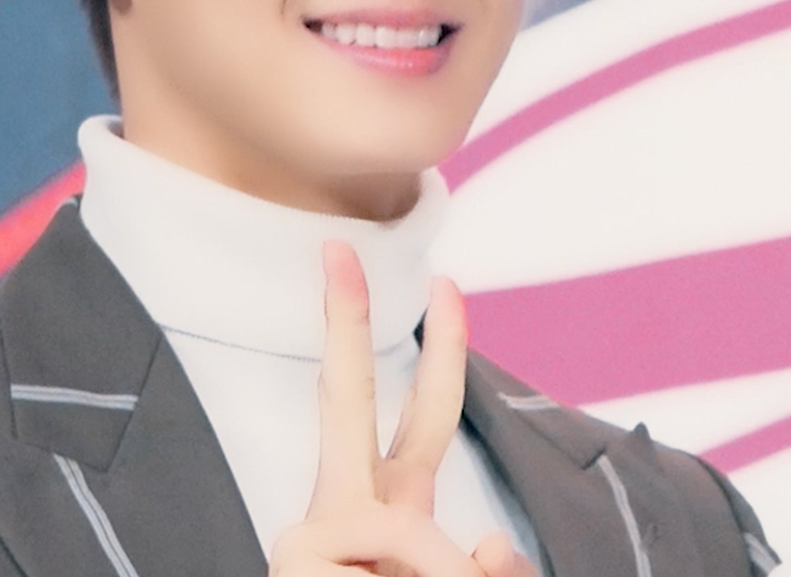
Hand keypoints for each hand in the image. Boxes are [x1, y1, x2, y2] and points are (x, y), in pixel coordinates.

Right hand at [269, 242, 532, 576]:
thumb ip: (484, 570)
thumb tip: (494, 542)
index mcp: (387, 513)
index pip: (417, 422)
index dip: (441, 352)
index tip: (442, 279)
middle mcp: (341, 516)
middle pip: (346, 407)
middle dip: (341, 325)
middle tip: (337, 246)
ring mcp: (311, 543)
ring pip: (416, 543)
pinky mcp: (296, 561)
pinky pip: (393, 574)